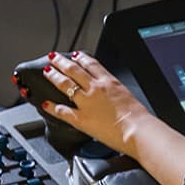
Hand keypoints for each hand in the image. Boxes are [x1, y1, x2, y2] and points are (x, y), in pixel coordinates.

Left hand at [38, 52, 164, 158]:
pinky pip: (62, 111)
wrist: (137, 129)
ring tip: (47, 71)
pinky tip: (45, 104)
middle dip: (61, 62)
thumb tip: (112, 95)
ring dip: (54, 76)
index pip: (91, 64)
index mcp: (109, 82)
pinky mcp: (81, 118)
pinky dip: (52, 107)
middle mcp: (95, 89)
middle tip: (53, 57)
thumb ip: (116, 93)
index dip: (81, 58)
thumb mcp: (128, 96)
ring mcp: (86, 103)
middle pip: (74, 70)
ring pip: (65, 85)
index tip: (75, 55)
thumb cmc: (138, 117)